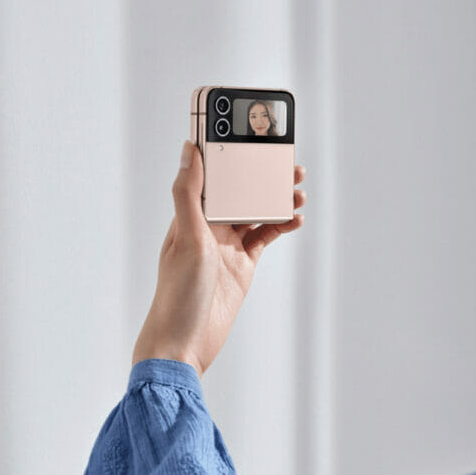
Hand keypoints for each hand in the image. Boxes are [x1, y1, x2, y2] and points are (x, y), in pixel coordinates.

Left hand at [132, 140, 306, 377]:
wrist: (185, 343)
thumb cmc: (178, 294)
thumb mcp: (187, 239)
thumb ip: (188, 194)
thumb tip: (190, 150)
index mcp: (190, 215)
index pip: (213, 175)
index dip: (229, 153)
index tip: (246, 131)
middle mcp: (208, 227)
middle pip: (240, 191)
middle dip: (262, 174)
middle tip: (287, 160)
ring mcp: (227, 246)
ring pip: (256, 212)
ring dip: (276, 199)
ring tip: (298, 188)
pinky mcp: (242, 266)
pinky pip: (265, 237)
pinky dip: (281, 226)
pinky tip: (295, 219)